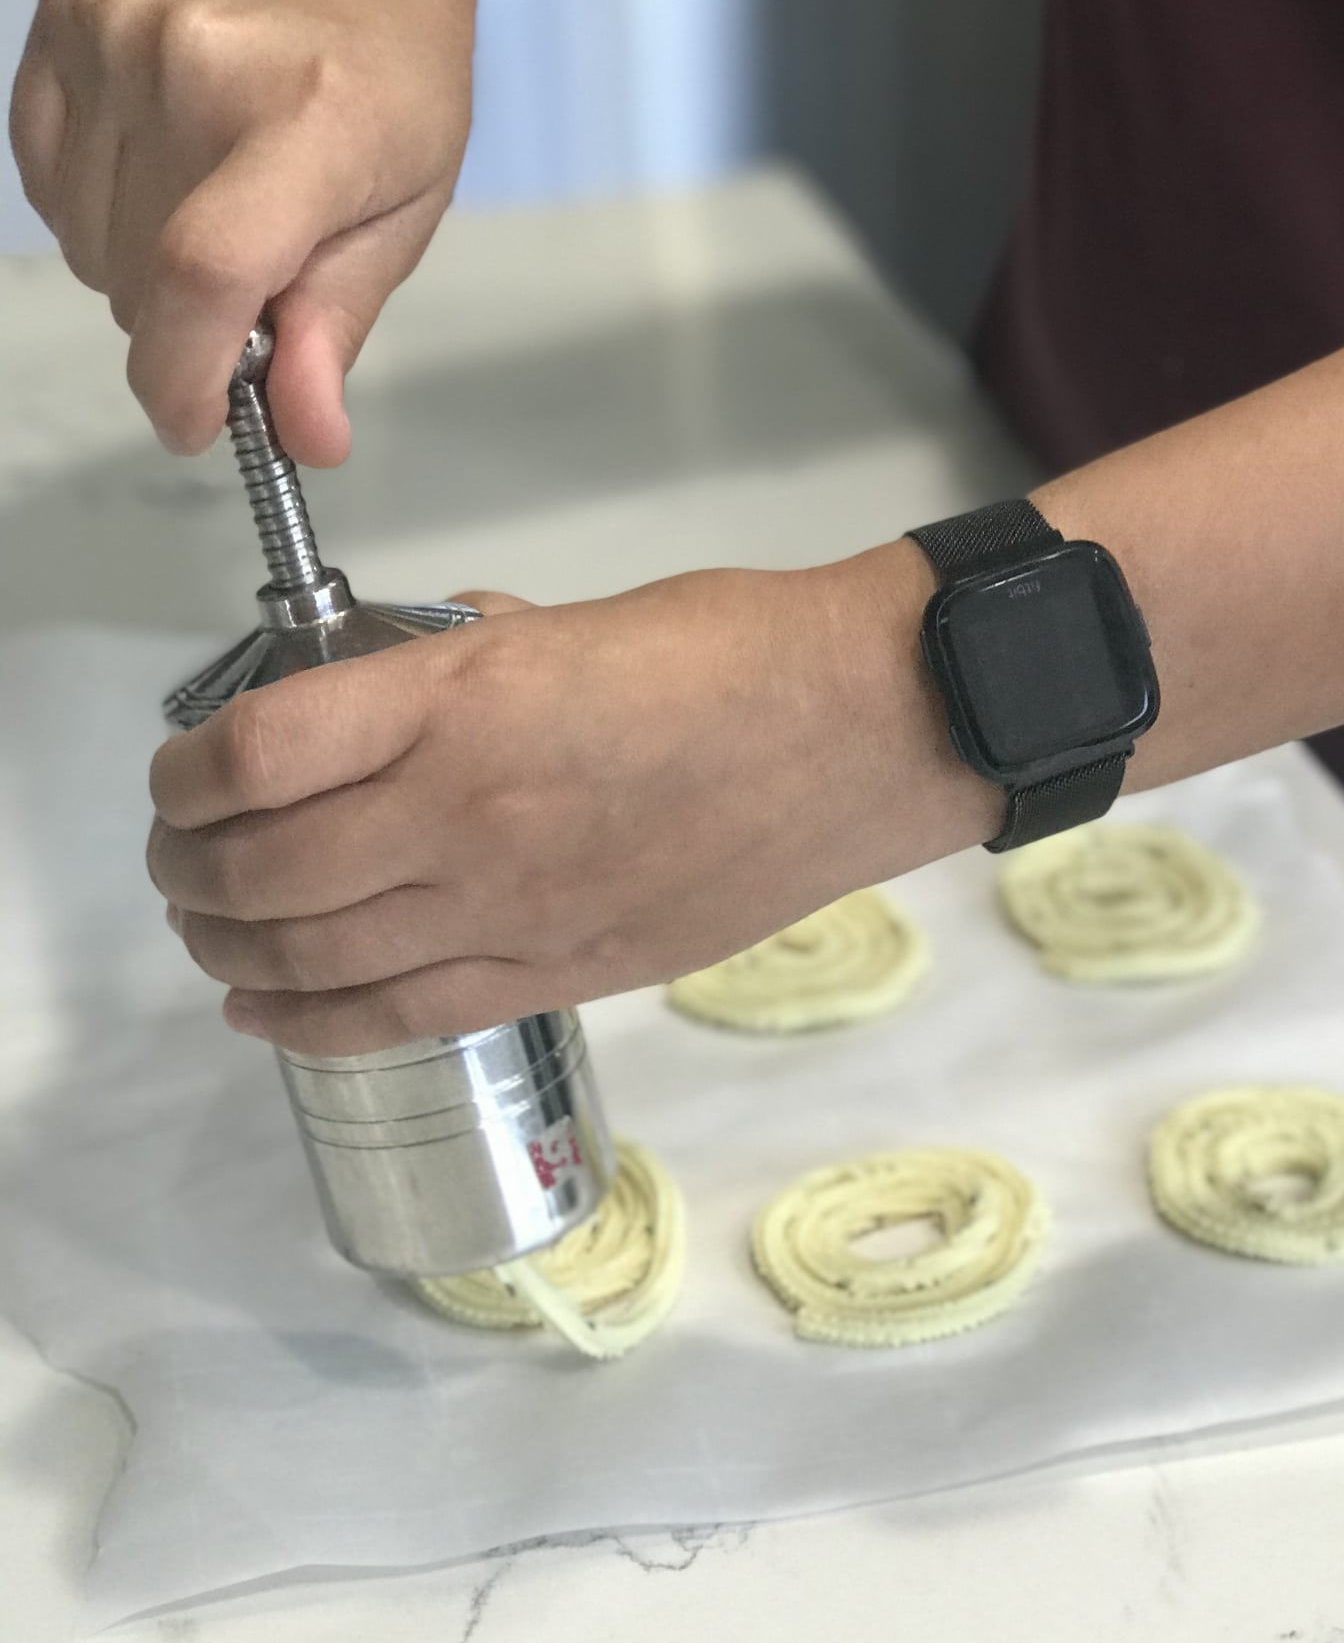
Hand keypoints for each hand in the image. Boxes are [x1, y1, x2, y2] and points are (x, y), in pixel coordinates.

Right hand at [8, 0, 475, 462]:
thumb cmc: (387, 76)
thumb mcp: (402, 216)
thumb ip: (336, 328)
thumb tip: (304, 436)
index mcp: (311, 120)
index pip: (205, 270)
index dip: (185, 374)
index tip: (198, 422)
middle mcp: (200, 66)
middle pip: (141, 280)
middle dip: (193, 322)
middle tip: (257, 276)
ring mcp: (119, 32)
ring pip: (91, 247)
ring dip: (146, 270)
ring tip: (218, 204)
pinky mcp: (65, 15)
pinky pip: (51, 186)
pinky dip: (102, 213)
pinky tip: (165, 170)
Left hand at [146, 543, 998, 1055]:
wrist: (865, 731)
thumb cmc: (730, 651)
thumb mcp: (571, 621)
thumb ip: (456, 657)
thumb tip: (387, 679)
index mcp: (461, 701)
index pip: (255, 755)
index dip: (186, 775)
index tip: (182, 775)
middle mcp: (465, 815)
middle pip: (261, 874)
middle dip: (188, 871)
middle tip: (179, 858)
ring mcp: (512, 910)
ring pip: (313, 959)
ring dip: (230, 949)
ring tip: (208, 929)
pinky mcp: (561, 974)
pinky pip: (399, 1018)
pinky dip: (308, 1022)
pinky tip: (266, 1009)